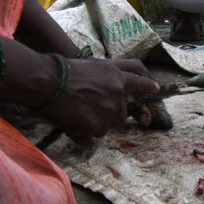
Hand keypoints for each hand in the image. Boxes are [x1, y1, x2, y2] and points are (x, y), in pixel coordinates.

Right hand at [44, 58, 158, 142]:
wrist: (49, 82)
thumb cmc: (65, 70)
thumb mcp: (93, 65)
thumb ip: (108, 76)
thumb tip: (113, 88)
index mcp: (116, 77)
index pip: (138, 82)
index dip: (146, 86)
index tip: (155, 88)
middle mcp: (117, 96)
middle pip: (121, 115)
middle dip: (109, 115)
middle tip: (89, 108)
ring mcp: (107, 113)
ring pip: (105, 128)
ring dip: (93, 124)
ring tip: (75, 113)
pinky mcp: (95, 128)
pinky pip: (89, 138)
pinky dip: (80, 134)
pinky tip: (69, 123)